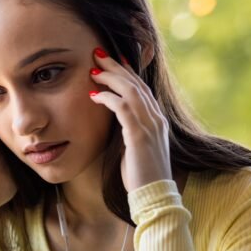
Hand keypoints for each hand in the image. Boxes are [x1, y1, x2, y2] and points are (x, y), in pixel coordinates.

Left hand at [88, 48, 171, 190]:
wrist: (153, 196)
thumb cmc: (141, 176)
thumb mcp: (134, 148)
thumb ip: (128, 132)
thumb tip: (115, 122)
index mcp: (157, 121)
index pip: (142, 88)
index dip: (126, 72)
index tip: (111, 61)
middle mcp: (157, 119)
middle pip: (136, 83)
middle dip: (116, 66)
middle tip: (98, 54)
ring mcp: (150, 126)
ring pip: (131, 91)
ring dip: (110, 78)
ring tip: (93, 69)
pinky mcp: (139, 136)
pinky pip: (123, 108)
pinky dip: (109, 98)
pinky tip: (94, 95)